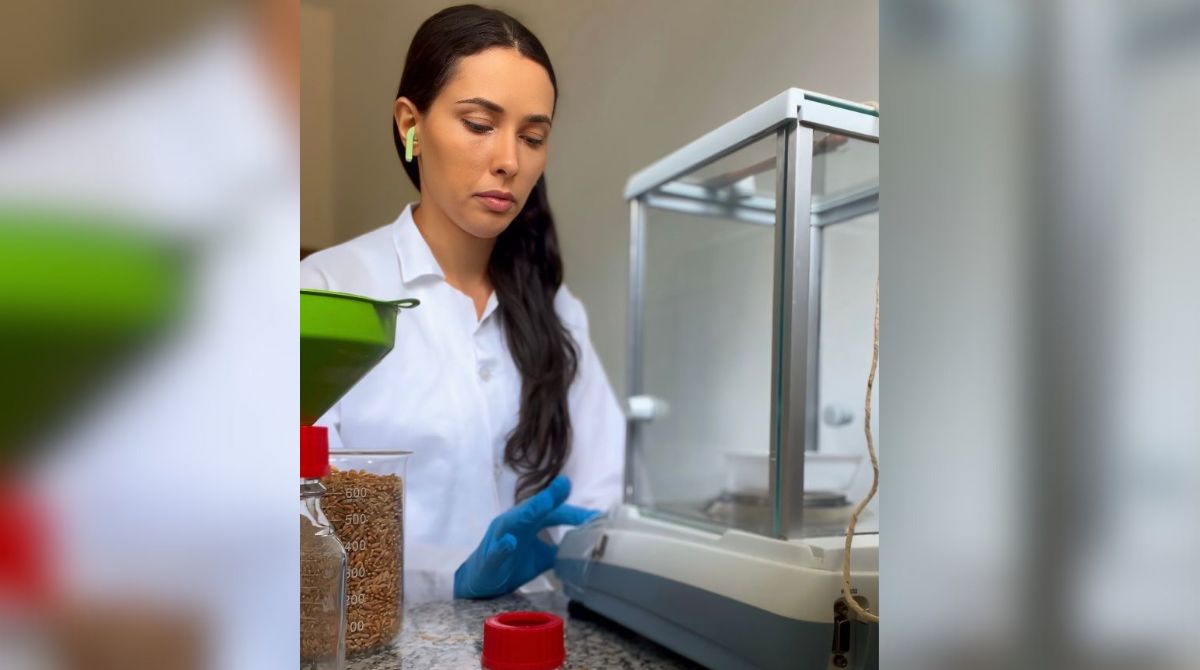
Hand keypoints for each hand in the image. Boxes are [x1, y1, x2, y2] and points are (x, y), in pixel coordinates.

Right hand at [453, 475, 600, 598]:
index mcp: (528, 521)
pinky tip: (511, 542)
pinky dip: (504, 545)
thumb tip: (586, 548)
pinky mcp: (491, 555)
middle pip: (534, 507)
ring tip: (544, 503)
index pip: (554, 513)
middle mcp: (515, 523)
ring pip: (514, 520)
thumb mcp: (540, 556)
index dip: (575, 513)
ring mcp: (500, 537)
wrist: (479, 581)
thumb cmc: (511, 563)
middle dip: (550, 497)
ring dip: (529, 510)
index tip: (598, 516)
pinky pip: (497, 549)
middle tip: (565, 484)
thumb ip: (560, 548)